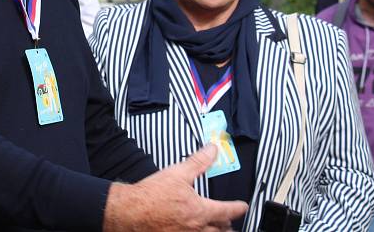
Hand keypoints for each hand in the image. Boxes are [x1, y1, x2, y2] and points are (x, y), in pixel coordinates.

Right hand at [103, 145, 247, 231]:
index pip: (227, 210)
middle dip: (228, 225)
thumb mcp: (177, 173)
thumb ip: (198, 162)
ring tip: (218, 230)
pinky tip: (193, 231)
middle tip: (230, 221)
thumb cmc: (151, 195)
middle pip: (221, 230)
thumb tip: (212, 149)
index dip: (238, 207)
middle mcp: (197, 228)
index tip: (242, 206)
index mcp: (200, 211)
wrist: (130, 212)